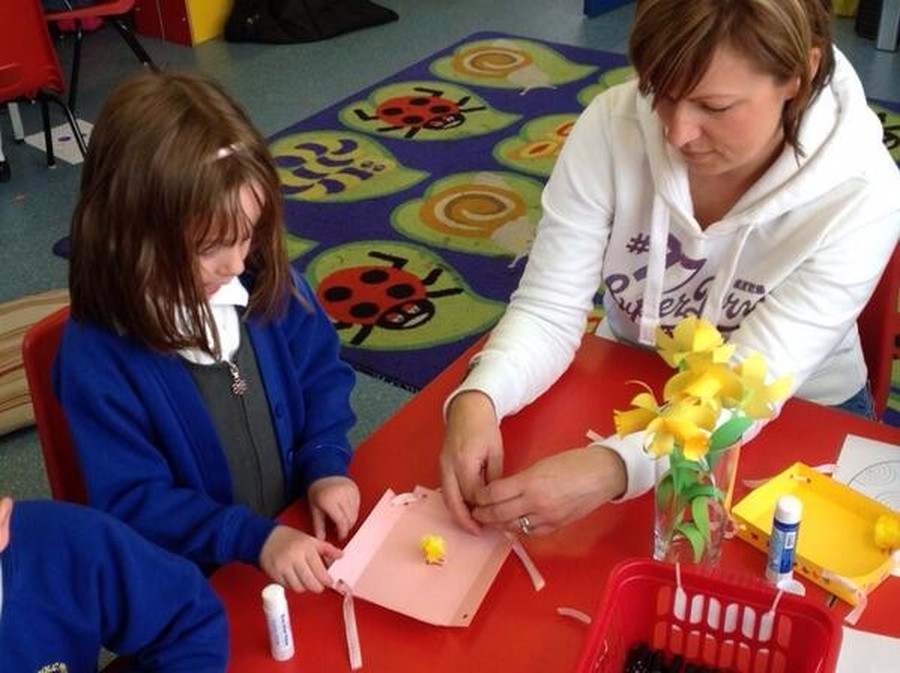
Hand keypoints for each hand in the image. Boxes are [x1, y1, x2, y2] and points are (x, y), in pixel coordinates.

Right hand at [259, 525, 342, 592]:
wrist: (267, 538)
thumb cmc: (291, 539)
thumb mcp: (311, 540)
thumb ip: (327, 549)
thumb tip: (341, 555)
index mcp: (306, 548)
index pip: (319, 570)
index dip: (326, 580)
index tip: (329, 581)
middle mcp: (295, 557)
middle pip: (310, 582)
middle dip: (318, 587)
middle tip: (320, 585)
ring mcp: (283, 566)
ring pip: (299, 587)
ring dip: (306, 587)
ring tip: (307, 581)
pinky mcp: (274, 574)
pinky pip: (288, 587)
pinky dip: (294, 586)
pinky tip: (296, 579)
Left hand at [307, 476, 359, 540]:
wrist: (323, 471)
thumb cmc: (317, 490)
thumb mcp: (314, 509)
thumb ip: (318, 525)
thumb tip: (320, 540)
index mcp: (330, 501)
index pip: (341, 522)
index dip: (342, 532)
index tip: (340, 537)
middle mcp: (342, 496)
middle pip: (350, 519)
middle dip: (346, 527)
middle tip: (340, 530)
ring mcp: (350, 491)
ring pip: (355, 513)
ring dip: (350, 520)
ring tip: (341, 520)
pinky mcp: (355, 489)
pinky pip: (357, 505)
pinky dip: (353, 511)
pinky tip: (345, 511)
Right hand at [440, 391, 503, 533]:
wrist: (466, 408)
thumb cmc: (484, 427)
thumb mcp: (496, 452)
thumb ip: (494, 477)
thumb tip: (496, 499)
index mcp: (464, 461)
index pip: (472, 494)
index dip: (482, 509)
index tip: (493, 519)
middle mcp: (449, 466)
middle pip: (453, 501)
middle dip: (464, 519)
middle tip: (477, 532)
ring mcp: (442, 466)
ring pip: (447, 497)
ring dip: (458, 513)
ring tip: (472, 525)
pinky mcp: (441, 466)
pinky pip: (446, 489)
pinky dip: (454, 502)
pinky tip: (466, 509)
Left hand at [471, 447, 626, 536]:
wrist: (601, 474)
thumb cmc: (573, 463)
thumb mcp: (540, 465)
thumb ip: (520, 480)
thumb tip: (503, 491)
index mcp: (531, 483)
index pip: (495, 495)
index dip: (481, 497)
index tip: (476, 496)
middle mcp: (536, 504)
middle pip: (500, 514)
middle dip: (484, 514)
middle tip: (476, 512)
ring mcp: (546, 518)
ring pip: (513, 527)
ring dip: (499, 524)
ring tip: (491, 519)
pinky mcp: (556, 527)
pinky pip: (530, 533)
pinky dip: (518, 529)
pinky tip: (513, 524)